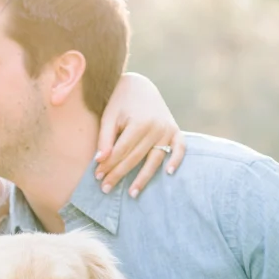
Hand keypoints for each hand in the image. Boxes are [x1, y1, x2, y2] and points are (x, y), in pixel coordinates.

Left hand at [95, 72, 184, 195]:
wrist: (140, 85)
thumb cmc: (120, 102)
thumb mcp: (109, 116)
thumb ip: (105, 138)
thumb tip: (100, 161)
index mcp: (139, 122)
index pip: (122, 150)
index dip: (109, 165)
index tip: (97, 177)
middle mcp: (156, 127)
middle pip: (136, 157)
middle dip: (119, 174)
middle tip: (106, 188)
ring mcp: (168, 129)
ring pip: (155, 159)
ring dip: (143, 178)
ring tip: (132, 193)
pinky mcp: (175, 130)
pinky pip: (180, 148)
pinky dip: (177, 160)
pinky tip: (168, 173)